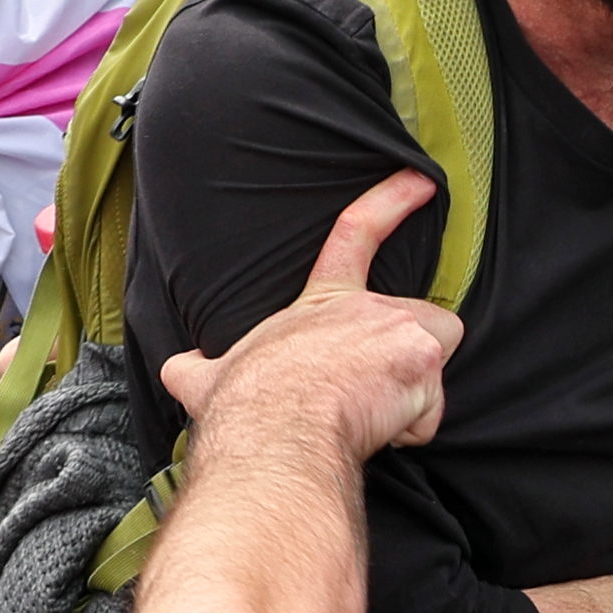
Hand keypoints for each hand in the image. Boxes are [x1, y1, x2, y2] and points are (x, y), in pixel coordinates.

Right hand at [160, 171, 456, 461]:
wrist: (272, 432)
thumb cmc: (247, 407)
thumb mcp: (208, 378)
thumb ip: (199, 367)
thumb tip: (177, 369)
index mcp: (321, 302)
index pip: (356, 233)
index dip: (390, 201)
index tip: (421, 180)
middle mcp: (366, 306)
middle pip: (423, 323)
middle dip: (408, 362)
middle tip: (364, 395)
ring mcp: (399, 328)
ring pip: (435, 366)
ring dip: (413, 397)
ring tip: (368, 414)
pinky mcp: (422, 361)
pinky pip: (429, 414)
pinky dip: (410, 430)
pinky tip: (376, 432)